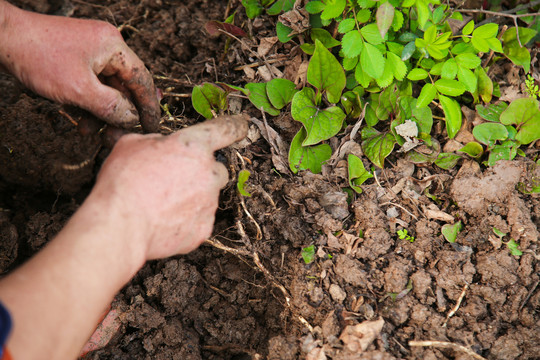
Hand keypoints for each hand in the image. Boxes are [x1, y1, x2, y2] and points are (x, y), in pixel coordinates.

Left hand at [0, 3, 159, 131]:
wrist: (2, 38)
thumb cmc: (39, 57)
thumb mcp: (79, 90)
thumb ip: (111, 107)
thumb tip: (132, 119)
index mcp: (114, 47)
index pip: (142, 80)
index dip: (149, 107)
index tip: (152, 127)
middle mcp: (107, 46)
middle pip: (125, 86)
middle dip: (120, 113)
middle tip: (118, 135)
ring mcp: (92, 51)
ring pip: (107, 88)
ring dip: (102, 112)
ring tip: (93, 133)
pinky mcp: (78, 58)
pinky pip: (93, 84)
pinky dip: (89, 103)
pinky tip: (82, 121)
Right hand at [89, 114, 248, 258]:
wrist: (121, 224)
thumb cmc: (123, 182)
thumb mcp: (131, 145)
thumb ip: (154, 141)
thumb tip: (157, 145)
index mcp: (194, 146)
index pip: (225, 130)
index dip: (235, 126)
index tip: (241, 125)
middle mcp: (210, 173)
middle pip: (218, 169)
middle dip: (202, 172)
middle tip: (175, 179)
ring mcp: (210, 203)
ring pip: (208, 196)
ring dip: (193, 196)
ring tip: (162, 202)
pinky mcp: (204, 228)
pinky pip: (200, 220)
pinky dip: (187, 220)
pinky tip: (164, 220)